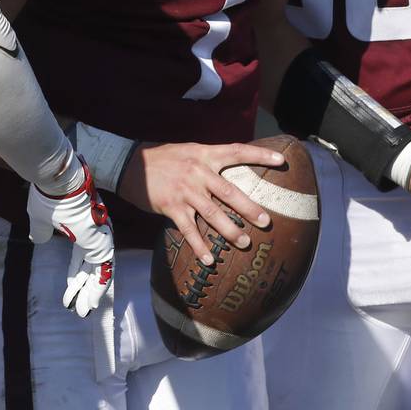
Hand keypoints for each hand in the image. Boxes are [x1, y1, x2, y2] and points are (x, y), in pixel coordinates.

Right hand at [26, 164, 115, 317]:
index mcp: (81, 228)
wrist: (59, 183)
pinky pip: (104, 272)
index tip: (70, 289)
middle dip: (84, 287)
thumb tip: (38, 239)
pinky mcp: (102, 244)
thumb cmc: (49, 197)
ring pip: (99, 271)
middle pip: (91, 266)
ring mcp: (100, 238)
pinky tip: (91, 303)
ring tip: (84, 310)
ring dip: (91, 292)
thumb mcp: (40, 219)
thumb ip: (41, 231)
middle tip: (79, 306)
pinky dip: (98, 289)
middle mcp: (94, 234)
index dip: (75, 273)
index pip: (81, 257)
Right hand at [117, 141, 285, 264]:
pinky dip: (199, 246)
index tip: (281, 160)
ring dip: (229, 230)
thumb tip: (234, 166)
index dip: (259, 155)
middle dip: (249, 208)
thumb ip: (210, 160)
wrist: (129, 164)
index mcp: (204, 155)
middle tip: (266, 221)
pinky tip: (210, 259)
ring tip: (244, 243)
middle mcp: (197, 172)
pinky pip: (188, 230)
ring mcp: (184, 191)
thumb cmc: (163, 158)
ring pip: (212, 214)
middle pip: (229, 191)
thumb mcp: (189, 151)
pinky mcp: (171, 207)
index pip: (237, 151)